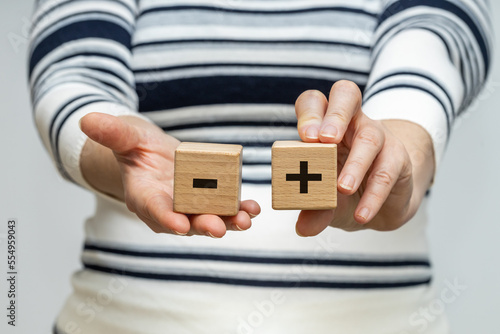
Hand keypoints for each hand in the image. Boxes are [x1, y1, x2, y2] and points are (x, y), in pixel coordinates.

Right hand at [79, 113, 259, 237]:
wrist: (153, 156)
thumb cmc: (136, 148)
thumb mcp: (125, 137)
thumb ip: (112, 133)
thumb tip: (87, 119)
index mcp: (144, 196)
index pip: (153, 209)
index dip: (166, 218)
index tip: (179, 225)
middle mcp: (169, 207)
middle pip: (186, 220)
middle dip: (202, 225)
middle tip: (218, 228)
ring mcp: (190, 206)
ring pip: (209, 218)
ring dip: (228, 221)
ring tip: (245, 219)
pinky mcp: (208, 200)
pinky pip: (224, 207)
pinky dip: (239, 209)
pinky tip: (253, 208)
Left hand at [294, 81, 434, 234]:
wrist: (381, 206)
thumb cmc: (343, 193)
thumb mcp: (325, 202)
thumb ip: (314, 210)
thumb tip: (303, 228)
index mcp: (323, 125)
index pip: (314, 103)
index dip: (309, 114)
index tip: (305, 137)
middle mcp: (350, 123)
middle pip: (346, 95)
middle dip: (335, 115)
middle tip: (324, 140)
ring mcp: (376, 136)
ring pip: (369, 137)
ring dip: (355, 164)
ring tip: (342, 189)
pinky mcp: (397, 158)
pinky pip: (386, 171)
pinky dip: (373, 195)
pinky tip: (362, 213)